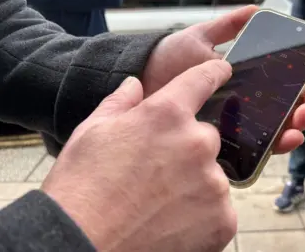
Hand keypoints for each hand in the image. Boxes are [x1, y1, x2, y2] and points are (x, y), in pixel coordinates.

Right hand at [42, 60, 237, 251]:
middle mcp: (197, 143)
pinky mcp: (223, 219)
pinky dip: (203, 215)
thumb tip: (135, 83)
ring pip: (213, 175)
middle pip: (206, 138)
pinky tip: (173, 222)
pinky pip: (220, 209)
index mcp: (167, 114)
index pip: (202, 80)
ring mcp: (213, 183)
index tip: (223, 71)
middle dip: (188, 150)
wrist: (81, 244)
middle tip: (158, 173)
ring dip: (195, 184)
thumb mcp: (92, 133)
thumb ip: (121, 102)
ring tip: (160, 204)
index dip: (214, 73)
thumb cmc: (82, 189)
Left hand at [143, 5, 304, 153]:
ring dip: (301, 119)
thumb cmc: (170, 60)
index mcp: (246, 80)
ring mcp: (238, 125)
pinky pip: (258, 148)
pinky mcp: (225, 144)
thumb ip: (228, 26)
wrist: (143, 82)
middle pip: (288, 106)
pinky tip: (291, 134)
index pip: (285, 82)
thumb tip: (256, 9)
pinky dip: (278, 143)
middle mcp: (246, 105)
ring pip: (279, 127)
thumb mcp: (201, 38)